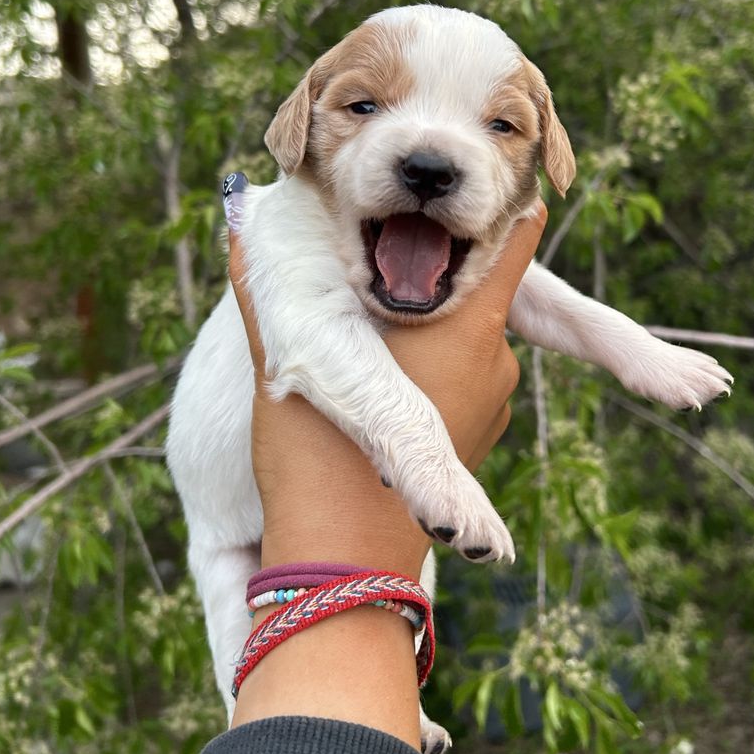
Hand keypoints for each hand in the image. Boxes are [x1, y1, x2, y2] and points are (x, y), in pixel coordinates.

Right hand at [225, 181, 545, 580]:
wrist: (345, 565)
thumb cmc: (320, 456)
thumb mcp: (290, 355)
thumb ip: (270, 282)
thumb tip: (237, 218)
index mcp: (468, 326)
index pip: (516, 239)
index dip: (499, 206)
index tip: (468, 189)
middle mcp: (496, 360)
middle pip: (477, 289)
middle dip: (431, 277)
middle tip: (371, 280)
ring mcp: (493, 404)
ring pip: (463, 341)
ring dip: (425, 334)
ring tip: (368, 348)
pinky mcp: (480, 440)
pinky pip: (460, 384)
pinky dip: (429, 377)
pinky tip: (382, 392)